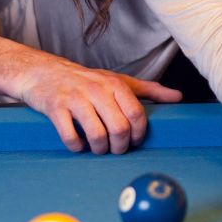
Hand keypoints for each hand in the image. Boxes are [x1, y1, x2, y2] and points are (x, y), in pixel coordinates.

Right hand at [17, 56, 181, 154]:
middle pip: (119, 128)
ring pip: (97, 135)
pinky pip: (71, 137)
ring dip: (99, 149)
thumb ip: (150, 90)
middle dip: (120, 146)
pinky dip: (77, 147)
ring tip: (98, 149)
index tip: (134, 141)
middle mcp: (97, 90)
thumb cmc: (86, 80)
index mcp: (115, 84)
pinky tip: (79, 145)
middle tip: (115, 149)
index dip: (138, 134)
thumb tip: (178, 97)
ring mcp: (75, 99)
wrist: (43, 72)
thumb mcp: (119, 80)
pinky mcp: (56, 109)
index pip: (137, 115)